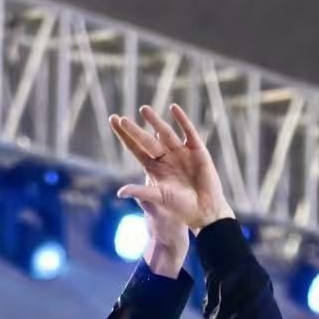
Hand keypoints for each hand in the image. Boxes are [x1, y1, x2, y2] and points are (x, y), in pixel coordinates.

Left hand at [110, 103, 234, 238]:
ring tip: (143, 109)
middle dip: (135, 130)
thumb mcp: (159, 198)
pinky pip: (188, 131)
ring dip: (155, 121)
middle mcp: (165, 157)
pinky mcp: (196, 150)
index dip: (125, 136)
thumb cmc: (180, 207)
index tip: (113, 121)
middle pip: (146, 140)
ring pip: (165, 133)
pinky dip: (182, 120)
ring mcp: (180, 152)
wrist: (204, 210)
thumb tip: (119, 192)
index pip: (135, 148)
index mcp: (154, 167)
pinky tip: (174, 108)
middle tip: (122, 120)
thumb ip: (140, 192)